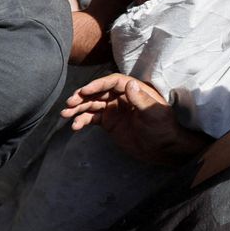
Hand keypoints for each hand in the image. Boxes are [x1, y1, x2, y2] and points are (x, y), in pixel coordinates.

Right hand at [61, 73, 209, 163]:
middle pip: (98, 92)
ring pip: (91, 105)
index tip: (85, 91)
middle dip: (82, 97)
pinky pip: (91, 118)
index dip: (97, 84)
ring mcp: (113, 109)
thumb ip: (141, 99)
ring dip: (77, 109)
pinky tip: (75, 127)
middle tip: (69, 103)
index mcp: (134, 90)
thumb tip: (130, 84)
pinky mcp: (108, 122)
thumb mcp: (154, 114)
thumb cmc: (163, 128)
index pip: (112, 82)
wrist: (162, 148)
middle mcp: (121, 97)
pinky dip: (81, 121)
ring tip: (65, 114)